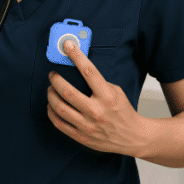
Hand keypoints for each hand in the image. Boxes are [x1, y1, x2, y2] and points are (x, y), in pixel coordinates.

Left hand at [46, 40, 146, 155]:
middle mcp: (96, 111)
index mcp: (107, 96)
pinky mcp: (81, 136)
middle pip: (68, 92)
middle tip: (52, 74)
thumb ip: (99, 83)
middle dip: (56, 80)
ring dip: (51, 95)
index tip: (68, 46)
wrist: (132, 137)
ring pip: (60, 108)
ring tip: (50, 89)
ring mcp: (87, 125)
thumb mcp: (117, 92)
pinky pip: (59, 123)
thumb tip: (78, 70)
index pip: (89, 72)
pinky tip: (51, 106)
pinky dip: (51, 112)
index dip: (76, 56)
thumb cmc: (124, 112)